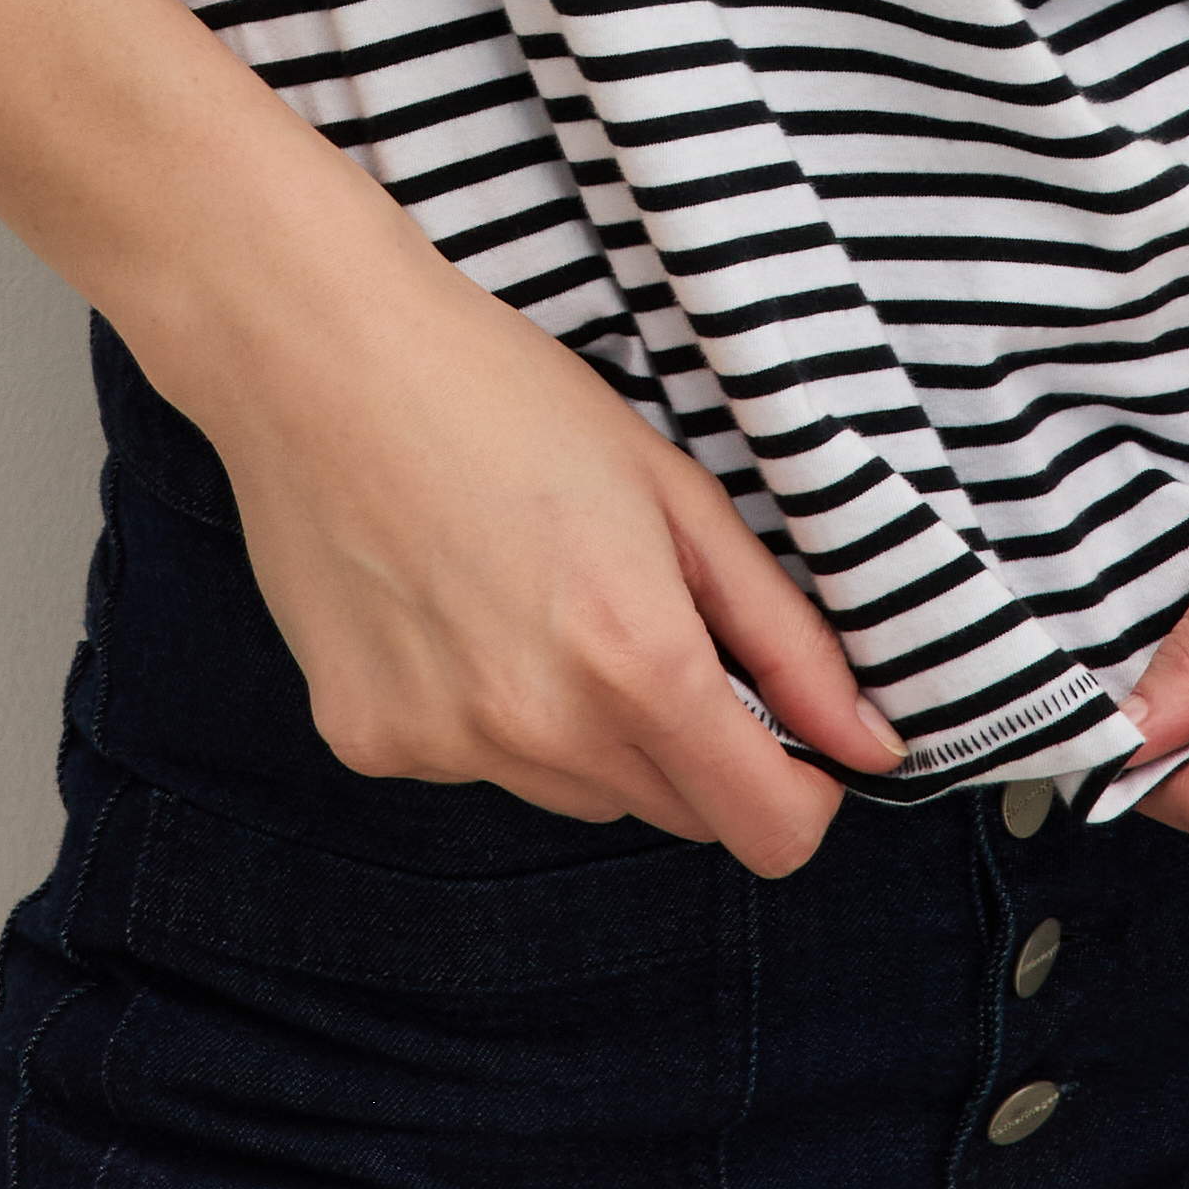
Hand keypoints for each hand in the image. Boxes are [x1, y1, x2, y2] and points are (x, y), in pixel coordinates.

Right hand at [161, 226, 904, 879]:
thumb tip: (870, 745)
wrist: (318, 355)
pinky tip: (453, 609)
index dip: (803, 794)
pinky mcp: (368, 745)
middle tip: (644, 613)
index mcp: (634, 659)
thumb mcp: (675, 493)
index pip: (769, 833)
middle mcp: (539, 729)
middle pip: (674, 813)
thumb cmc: (503, 393)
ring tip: (535, 595)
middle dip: (692, 742)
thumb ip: (786, 636)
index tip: (792, 736)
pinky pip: (478, 768)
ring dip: (588, 730)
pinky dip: (488, 716)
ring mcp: (444, 746)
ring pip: (576, 795)